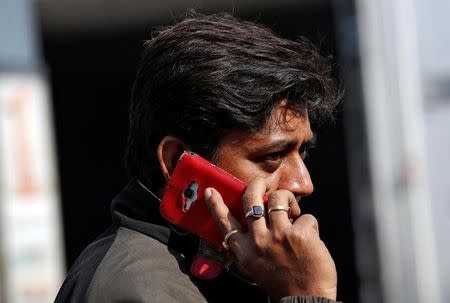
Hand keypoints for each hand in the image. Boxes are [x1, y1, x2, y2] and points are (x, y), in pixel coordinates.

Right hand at [204, 177, 336, 300]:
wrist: (306, 301)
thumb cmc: (282, 284)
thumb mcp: (256, 268)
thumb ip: (251, 247)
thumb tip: (254, 224)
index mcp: (245, 251)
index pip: (226, 223)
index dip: (216, 205)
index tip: (210, 191)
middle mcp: (259, 240)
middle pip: (251, 199)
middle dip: (257, 185)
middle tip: (263, 184)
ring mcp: (279, 235)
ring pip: (279, 198)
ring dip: (288, 201)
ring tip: (293, 212)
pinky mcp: (300, 233)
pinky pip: (306, 217)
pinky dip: (309, 225)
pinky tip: (311, 239)